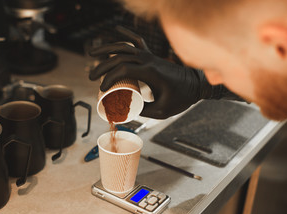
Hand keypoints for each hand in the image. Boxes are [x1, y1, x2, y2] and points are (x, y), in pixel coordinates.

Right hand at [89, 26, 212, 118]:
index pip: (123, 69)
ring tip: (92, 53)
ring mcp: (150, 56)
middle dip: (102, 67)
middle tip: (91, 77)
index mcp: (151, 71)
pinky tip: (116, 29)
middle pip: (119, 58)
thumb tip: (126, 111)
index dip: (109, 78)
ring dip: (107, 48)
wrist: (196, 85)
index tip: (102, 89)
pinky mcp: (152, 56)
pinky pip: (137, 41)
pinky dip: (126, 35)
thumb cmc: (181, 98)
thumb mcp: (161, 111)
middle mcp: (148, 60)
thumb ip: (142, 111)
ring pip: (124, 47)